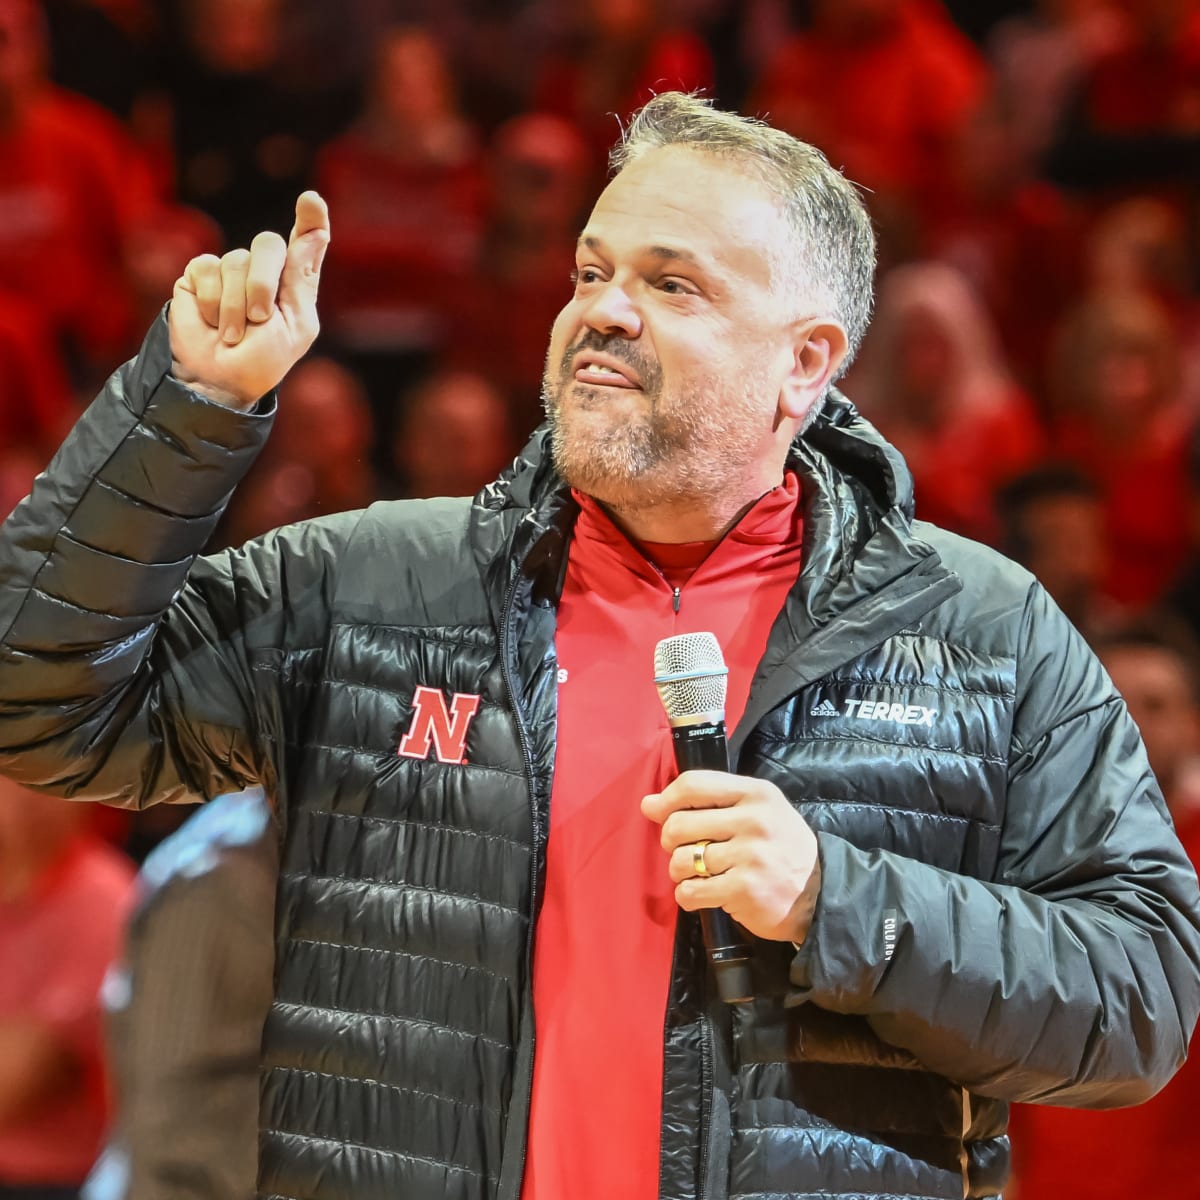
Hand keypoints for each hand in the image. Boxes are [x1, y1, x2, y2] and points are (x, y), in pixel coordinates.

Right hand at [168, 191, 329, 408]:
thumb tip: (317, 233)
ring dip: (235, 306)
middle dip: (263, 284)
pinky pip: (207, 268)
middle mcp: (264, 270)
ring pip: (236, 261)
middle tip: (258, 319)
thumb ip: (302, 278)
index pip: (306, 240)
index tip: (311, 200)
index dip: (310, 218)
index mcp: (293, 283)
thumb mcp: (294, 326)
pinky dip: (213, 302)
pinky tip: (212, 322)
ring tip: (232, 334)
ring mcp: (230, 270)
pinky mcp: (199, 275)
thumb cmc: (263, 359)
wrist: (219, 379)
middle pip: (269, 244)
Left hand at [641, 771, 820, 944]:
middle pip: (679, 824)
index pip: (694, 785)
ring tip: (699, 873)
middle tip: (686, 850)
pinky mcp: (744, 889)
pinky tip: (702, 893)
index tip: (657, 811)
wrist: (819, 894)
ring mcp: (750, 856)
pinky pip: (690, 891)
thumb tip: (648, 804)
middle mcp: (753, 820)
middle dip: (671, 841)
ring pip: (680, 860)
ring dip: (680, 871)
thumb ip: (707, 802)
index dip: (666, 799)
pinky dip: (688, 896)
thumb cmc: (780, 848)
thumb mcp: (757, 811)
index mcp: (755, 793)